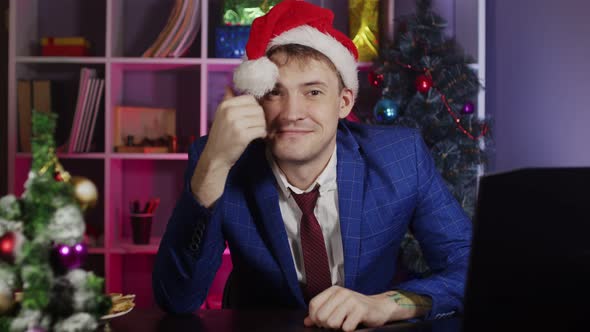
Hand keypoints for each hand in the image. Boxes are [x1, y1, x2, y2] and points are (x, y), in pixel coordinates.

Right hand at [190, 87, 266, 206]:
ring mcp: (236, 124)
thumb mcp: (221, 116)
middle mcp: (229, 112)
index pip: (250, 99)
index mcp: (225, 105)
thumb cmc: (221, 137)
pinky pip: (261, 130)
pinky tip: (257, 138)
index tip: (253, 117)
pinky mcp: (242, 136)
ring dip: (262, 127)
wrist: (215, 157)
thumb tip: (228, 86)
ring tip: (256, 132)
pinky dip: (262, 134)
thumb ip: (227, 101)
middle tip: (256, 126)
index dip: (255, 107)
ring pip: (261, 119)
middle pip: (257, 108)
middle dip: (260, 118)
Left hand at [304, 286, 394, 330]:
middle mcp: (341, 293)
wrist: (379, 307)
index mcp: (333, 290)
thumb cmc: (356, 308)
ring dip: (338, 327)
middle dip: (326, 324)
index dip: (314, 317)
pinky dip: (349, 329)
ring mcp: (351, 300)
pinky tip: (354, 323)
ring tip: (345, 322)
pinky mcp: (361, 310)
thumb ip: (321, 312)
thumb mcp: (337, 306)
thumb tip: (307, 322)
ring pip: (332, 322)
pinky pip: (346, 327)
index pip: (313, 304)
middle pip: (321, 315)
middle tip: (336, 323)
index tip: (321, 322)